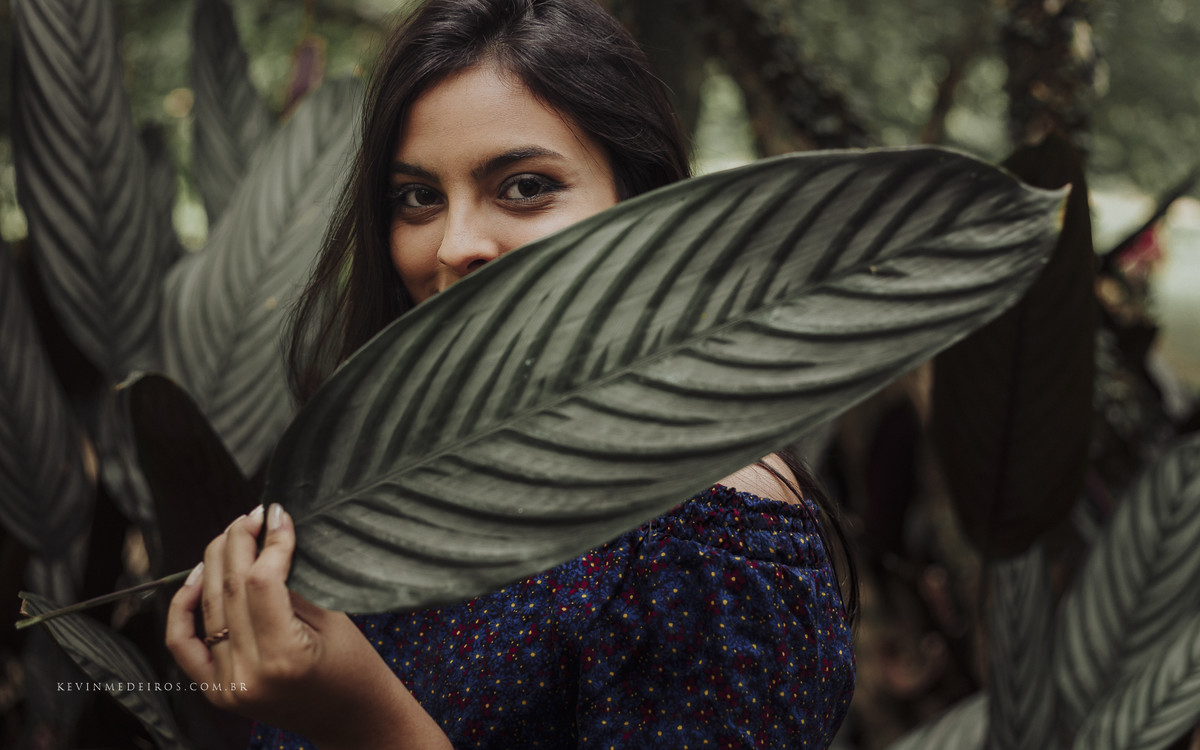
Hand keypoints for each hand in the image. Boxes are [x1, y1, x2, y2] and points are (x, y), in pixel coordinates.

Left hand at [165, 504, 451, 749]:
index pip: (262, 583)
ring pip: (207, 607)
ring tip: (234, 533)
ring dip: (216, 562)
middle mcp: (248, 674)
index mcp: (285, 658)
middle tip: (254, 514)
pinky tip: (197, 575)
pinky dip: (183, 607)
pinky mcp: (216, 691)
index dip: (270, 542)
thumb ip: (293, 585)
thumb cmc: (355, 668)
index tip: (278, 514)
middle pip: (229, 590)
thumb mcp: (333, 620)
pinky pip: (184, 643)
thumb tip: (269, 540)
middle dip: (240, 542)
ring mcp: (227, 686)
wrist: (350, 719)